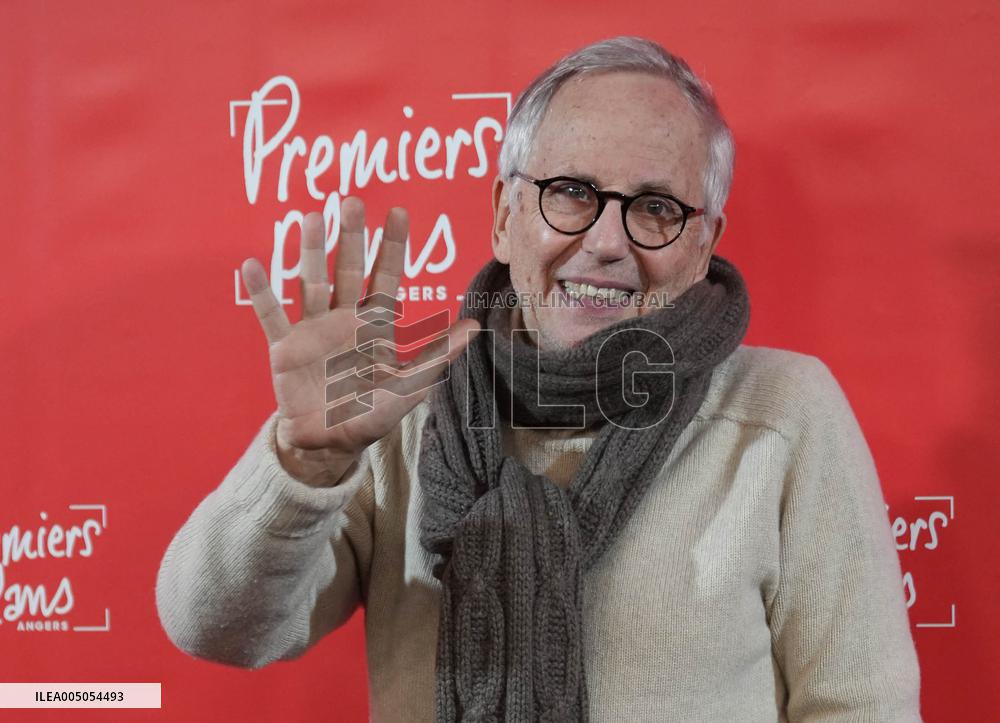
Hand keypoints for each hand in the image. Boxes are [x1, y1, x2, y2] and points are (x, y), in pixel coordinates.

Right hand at [241, 198, 479, 486]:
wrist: (328, 445)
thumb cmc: (371, 416)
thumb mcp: (409, 387)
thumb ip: (437, 355)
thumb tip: (475, 327)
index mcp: (375, 326)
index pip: (386, 276)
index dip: (391, 245)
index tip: (397, 211)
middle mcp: (344, 320)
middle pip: (348, 269)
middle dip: (351, 236)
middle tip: (350, 201)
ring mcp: (313, 330)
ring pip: (311, 281)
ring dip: (310, 251)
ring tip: (309, 218)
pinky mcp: (285, 347)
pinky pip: (271, 315)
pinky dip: (262, 291)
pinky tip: (253, 264)